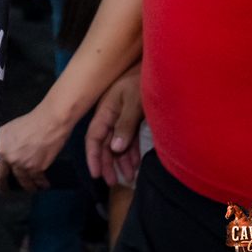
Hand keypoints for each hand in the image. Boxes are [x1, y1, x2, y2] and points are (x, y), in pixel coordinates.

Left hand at [0, 101, 71, 191]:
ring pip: (22, 182)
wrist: (49, 121)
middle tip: (4, 190)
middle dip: (3, 187)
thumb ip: (2, 143)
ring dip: (27, 187)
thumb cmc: (30, 122)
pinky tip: (43, 185)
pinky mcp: (36, 169)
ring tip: (29, 188)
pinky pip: (37, 181)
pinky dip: (41, 184)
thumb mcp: (8, 130)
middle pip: (0, 177)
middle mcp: (5, 156)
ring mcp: (20, 164)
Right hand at [86, 64, 143, 184]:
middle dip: (107, 164)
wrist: (158, 68)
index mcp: (105, 111)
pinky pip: (129, 140)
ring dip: (121, 161)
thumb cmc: (142, 82)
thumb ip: (125, 124)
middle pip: (105, 144)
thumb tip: (115, 148)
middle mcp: (111, 116)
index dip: (93, 156)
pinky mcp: (133, 119)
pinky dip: (131, 153)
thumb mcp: (133, 102)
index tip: (96, 174)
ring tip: (128, 178)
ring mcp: (122, 117)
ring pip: (118, 144)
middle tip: (113, 183)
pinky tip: (135, 165)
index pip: (94, 137)